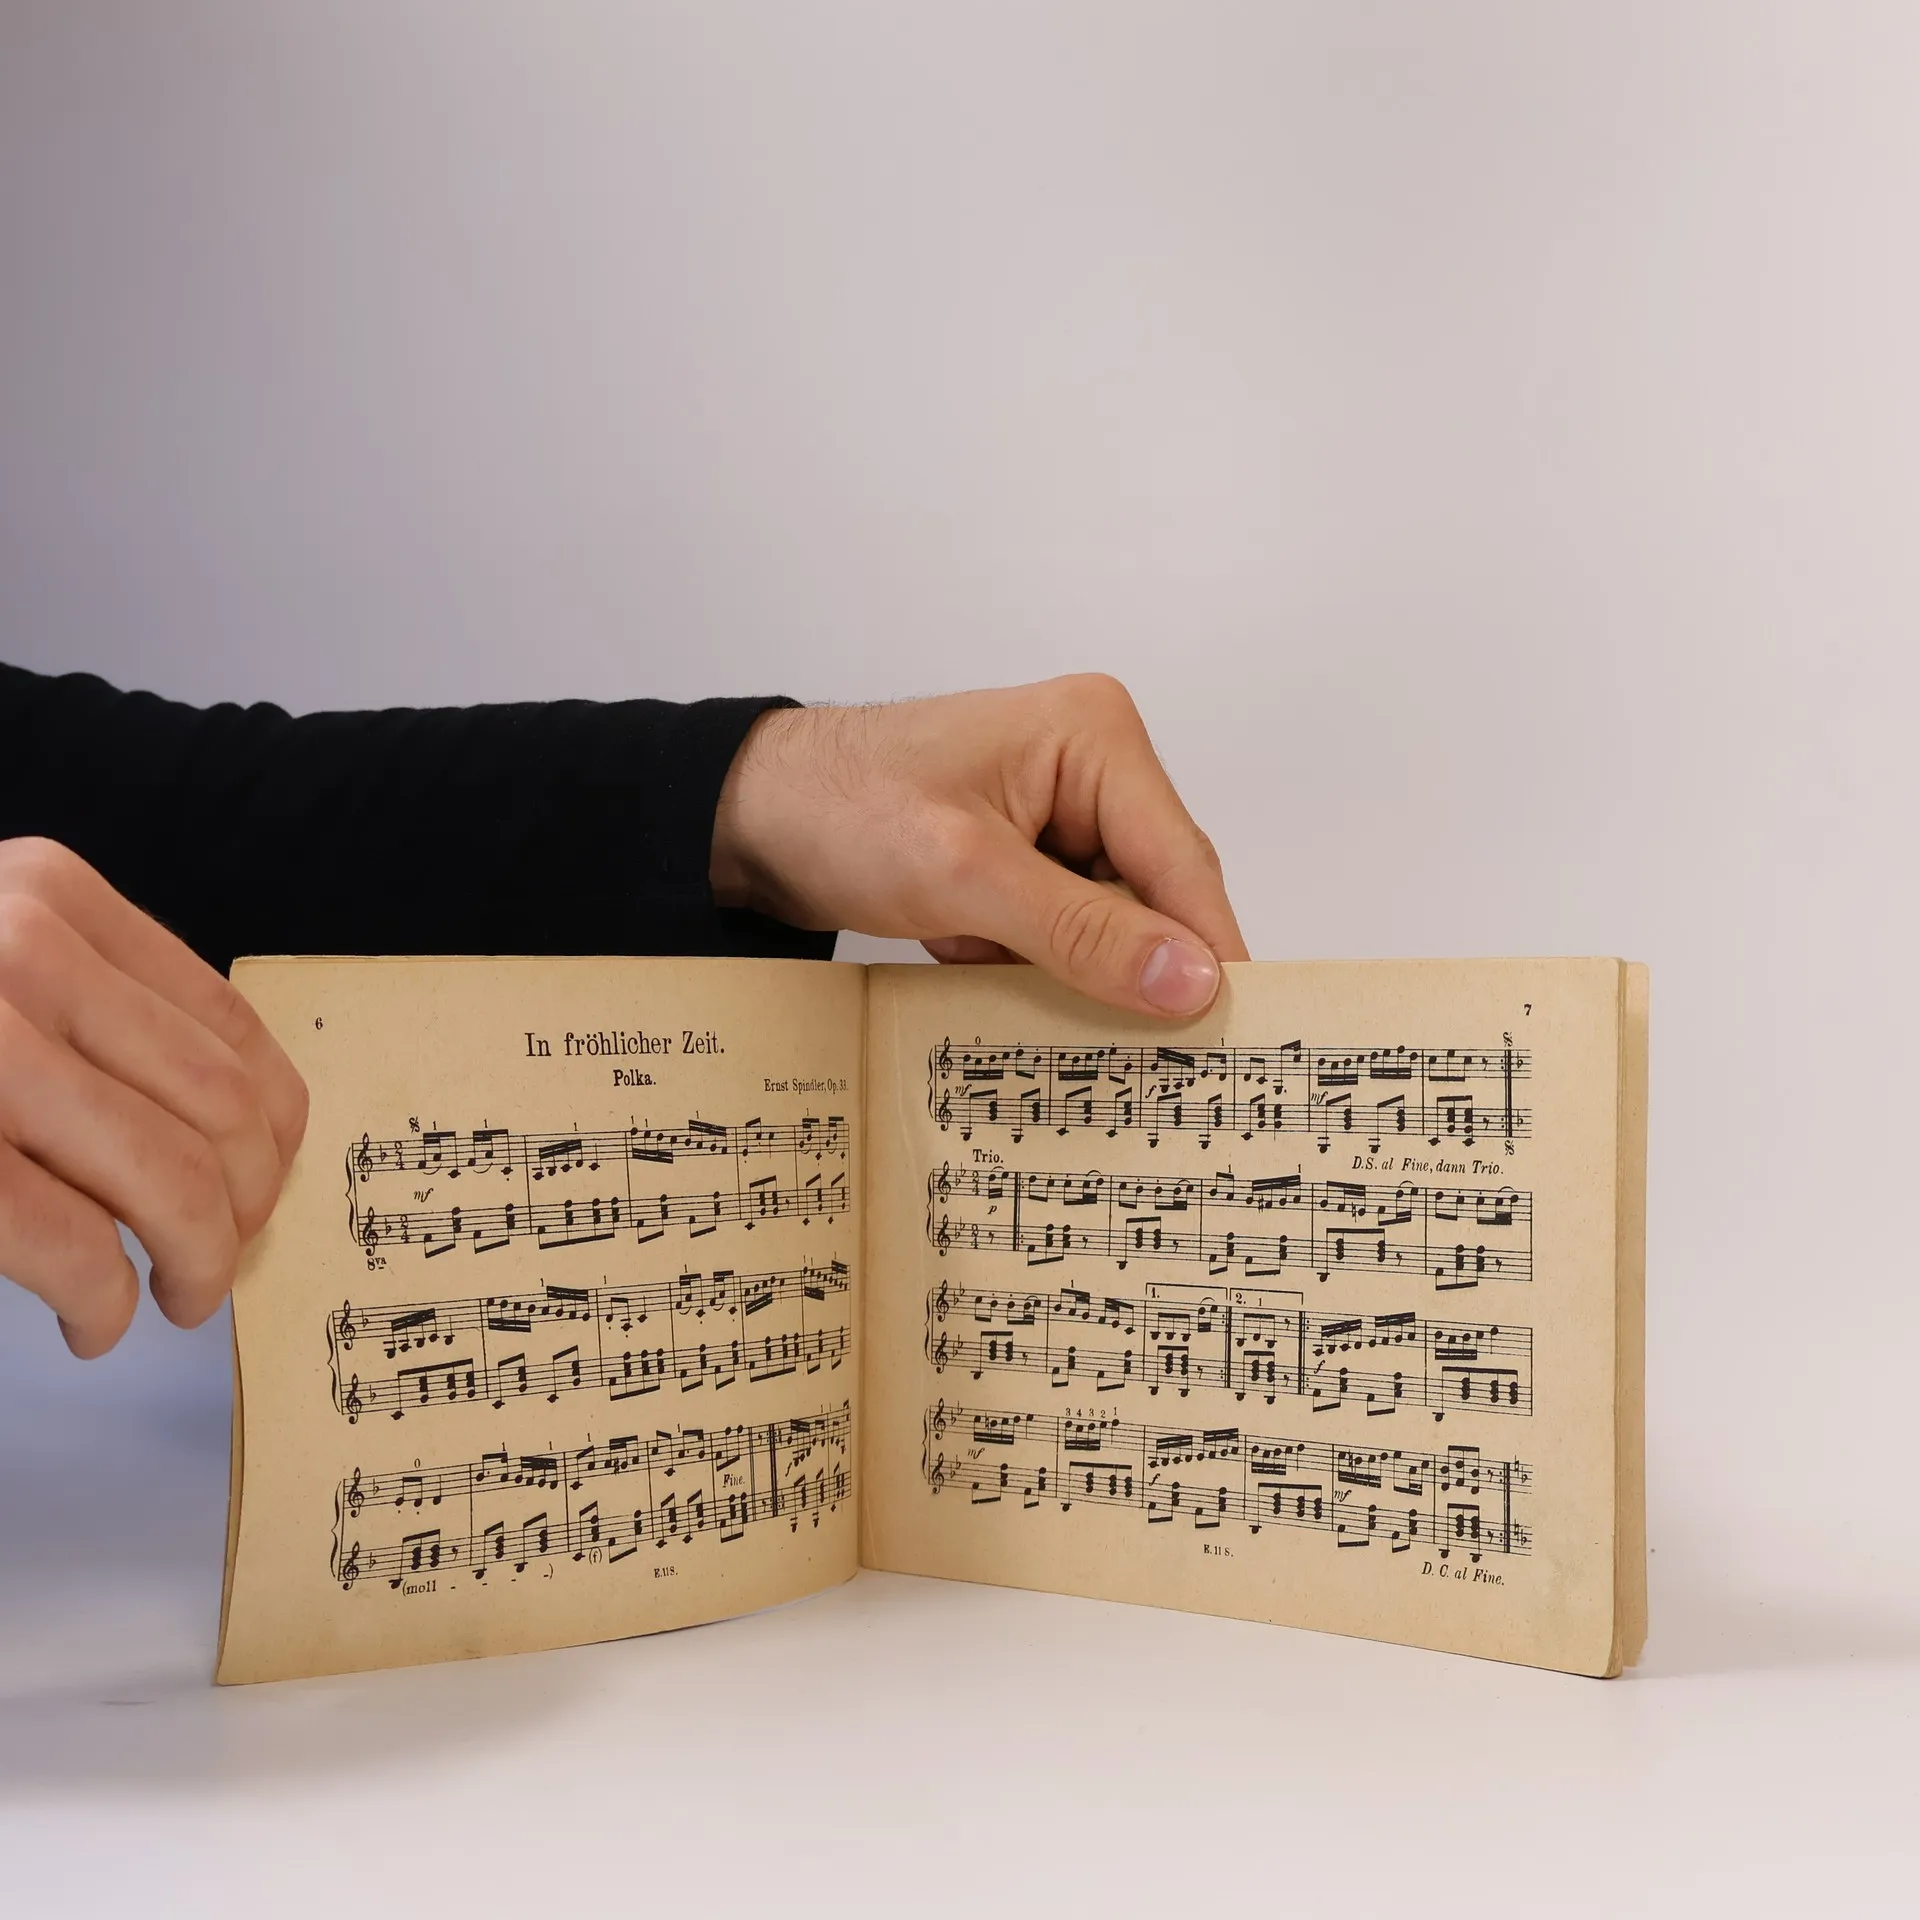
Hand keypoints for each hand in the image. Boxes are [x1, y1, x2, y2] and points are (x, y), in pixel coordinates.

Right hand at [0, 839, 307, 1356]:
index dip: (274, 1134)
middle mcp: (21, 947)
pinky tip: (94, 1320)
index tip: (262, 1192)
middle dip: (244, 1213)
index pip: (232, 1027)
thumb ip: (89, 1003)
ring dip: (196, 1263)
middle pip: (219, 1109)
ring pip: (167, 1177)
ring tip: (171, 1299)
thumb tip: (239, 1134)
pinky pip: (65, 1237)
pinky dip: (104, 1299)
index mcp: (52, 896)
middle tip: (216, 1267)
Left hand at [711, 676, 1247, 1015]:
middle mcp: (1092, 764)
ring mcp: (1058, 810)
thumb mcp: (965, 875)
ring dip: (1065, 966)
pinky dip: (1028, 959)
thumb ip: (1083, 931)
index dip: (1207, 951)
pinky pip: (1065, 926)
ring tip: (999, 972)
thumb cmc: (838, 807)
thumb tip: (1189, 981)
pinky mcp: (1025, 853)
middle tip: (1128, 1050)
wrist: (748, 816)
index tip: (1229, 1035)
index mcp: (1095, 736)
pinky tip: (966, 952)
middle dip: (1126, 964)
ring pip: (1109, 921)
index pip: (1181, 861)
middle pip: (1153, 894)